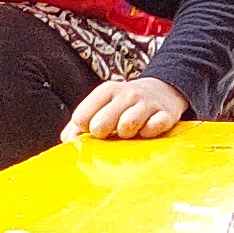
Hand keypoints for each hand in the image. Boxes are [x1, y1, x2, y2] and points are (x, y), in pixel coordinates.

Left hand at [62, 75, 188, 140]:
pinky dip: (148, 133)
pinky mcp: (166, 114)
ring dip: (127, 135)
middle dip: (103, 134)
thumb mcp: (100, 106)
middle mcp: (126, 94)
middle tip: (112, 132)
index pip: (81, 117)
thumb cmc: (124, 106)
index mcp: (106, 91)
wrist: (162, 91)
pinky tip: (147, 131)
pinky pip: (154, 128)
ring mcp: (147, 103)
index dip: (85, 129)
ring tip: (130, 132)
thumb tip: (67, 142)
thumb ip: (78, 124)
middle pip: (100, 124)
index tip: (94, 128)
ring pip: (127, 126)